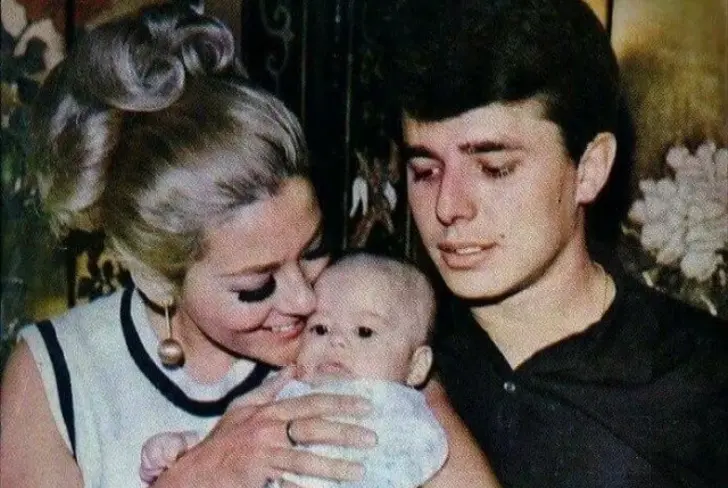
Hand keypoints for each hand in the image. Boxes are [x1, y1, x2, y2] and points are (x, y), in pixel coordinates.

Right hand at [152, 366, 375, 487]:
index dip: (339, 403)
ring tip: (358, 470)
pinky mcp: (256, 476)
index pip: (310, 403)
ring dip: (334, 465)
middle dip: (345, 432)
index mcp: (267, 412)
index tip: (365, 405)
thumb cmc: (221, 443)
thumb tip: (292, 370)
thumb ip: (268, 391)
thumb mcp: (241, 410)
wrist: (192, 474)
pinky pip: (288, 483)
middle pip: (313, 428)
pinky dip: (306, 487)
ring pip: (304, 457)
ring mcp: (261, 454)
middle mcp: (266, 429)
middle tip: (372, 437)